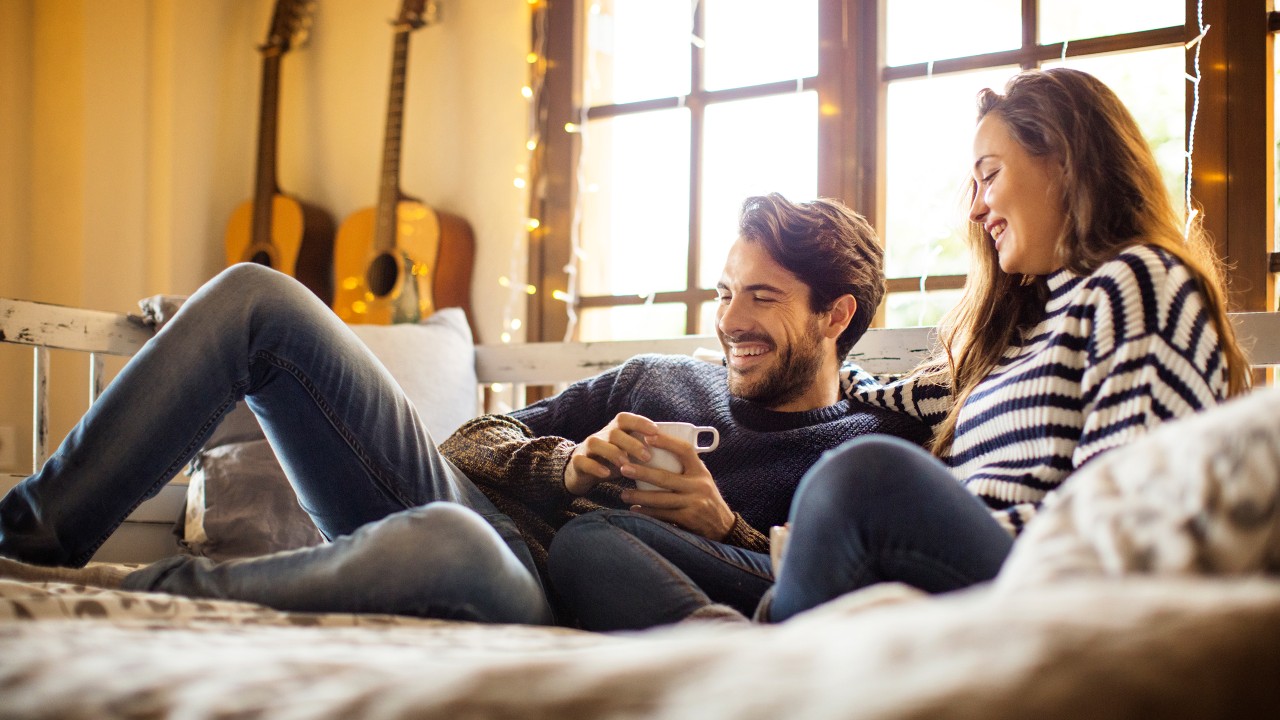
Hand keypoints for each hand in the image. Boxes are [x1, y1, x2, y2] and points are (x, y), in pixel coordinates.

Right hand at [564, 412, 660, 495]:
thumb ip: (644, 449)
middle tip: (647, 457)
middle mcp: (600, 435)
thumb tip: (673, 451)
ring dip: (613, 453)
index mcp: (614, 430)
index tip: (656, 431)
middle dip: (632, 443)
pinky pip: (583, 461)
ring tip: (626, 465)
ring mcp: (587, 448)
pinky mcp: (577, 462)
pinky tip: (606, 474)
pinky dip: (595, 467)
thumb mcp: (628, 454)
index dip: (640, 422)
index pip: (625, 419)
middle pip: (614, 432)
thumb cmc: (612, 461)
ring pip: (596, 443)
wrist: (582, 472)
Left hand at [618, 433, 735, 540]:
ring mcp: (693, 503)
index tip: (647, 437)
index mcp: (700, 471)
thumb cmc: (706, 496)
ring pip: (661, 499)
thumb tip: (660, 448)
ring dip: (640, 496)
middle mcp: (698, 485)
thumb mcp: (702, 478)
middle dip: (642, 473)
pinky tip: (634, 510)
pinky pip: (663, 515)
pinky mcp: (688, 519)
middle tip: (623, 468)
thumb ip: (686, 466)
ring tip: (623, 494)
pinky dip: (647, 513)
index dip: (666, 442)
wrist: (722, 525)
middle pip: (665, 477)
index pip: (684, 450)